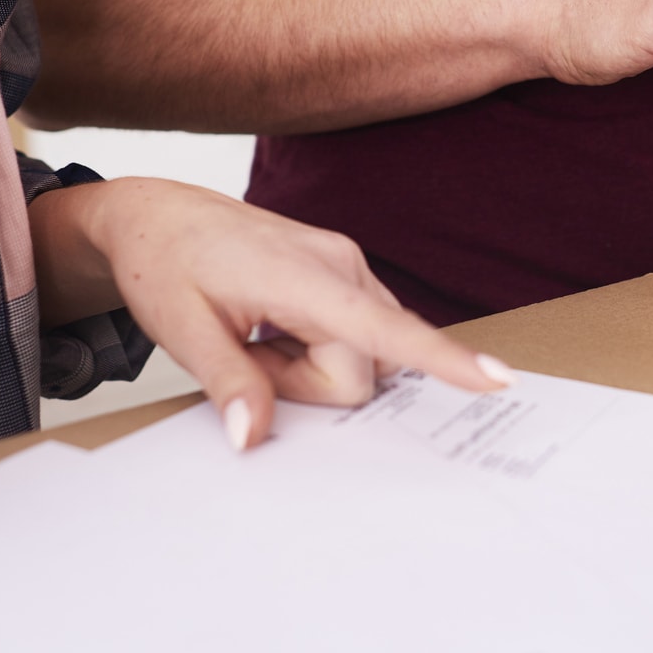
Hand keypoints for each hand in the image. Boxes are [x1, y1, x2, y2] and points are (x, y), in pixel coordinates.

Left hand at [30, 178, 510, 450]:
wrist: (156, 216)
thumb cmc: (164, 262)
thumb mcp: (181, 329)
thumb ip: (227, 384)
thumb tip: (254, 437)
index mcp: (303, 275)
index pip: (384, 328)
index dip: (442, 359)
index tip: (495, 379)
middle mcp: (342, 263)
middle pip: (360, 370)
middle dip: (306, 384)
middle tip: (248, 349)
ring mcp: (349, 265)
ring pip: (361, 356)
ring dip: (310, 366)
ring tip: (258, 334)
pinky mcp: (347, 274)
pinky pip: (355, 337)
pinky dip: (316, 347)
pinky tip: (275, 326)